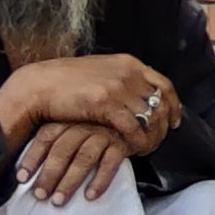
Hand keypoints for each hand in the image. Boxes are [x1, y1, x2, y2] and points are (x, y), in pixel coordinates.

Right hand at [1, 55, 178, 148]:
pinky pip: (134, 128)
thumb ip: (120, 80)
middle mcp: (129, 73)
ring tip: (147, 149)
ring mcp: (118, 87)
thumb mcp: (100, 72)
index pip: (164, 84)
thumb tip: (136, 94)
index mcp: (129, 63)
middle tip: (160, 141)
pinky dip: (138, 142)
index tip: (175, 121)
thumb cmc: (65, 82)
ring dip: (152, 137)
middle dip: (164, 125)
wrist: (39, 85)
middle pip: (161, 103)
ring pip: (150, 117)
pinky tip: (134, 150)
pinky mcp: (107, 104)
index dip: (173, 105)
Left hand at [16, 121, 136, 203]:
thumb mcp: (76, 126)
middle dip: (49, 174)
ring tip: (59, 200)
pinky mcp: (122, 143)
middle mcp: (84, 124)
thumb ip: (58, 141)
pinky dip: (100, 180)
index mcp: (69, 119)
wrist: (137, 117)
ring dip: (70, 180)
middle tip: (39, 195)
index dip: (32, 157)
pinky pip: (110, 162)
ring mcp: (104, 133)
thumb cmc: (99, 127)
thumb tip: (30, 169)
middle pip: (63, 149)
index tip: (22, 178)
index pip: (46, 136)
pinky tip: (90, 196)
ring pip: (84, 157)